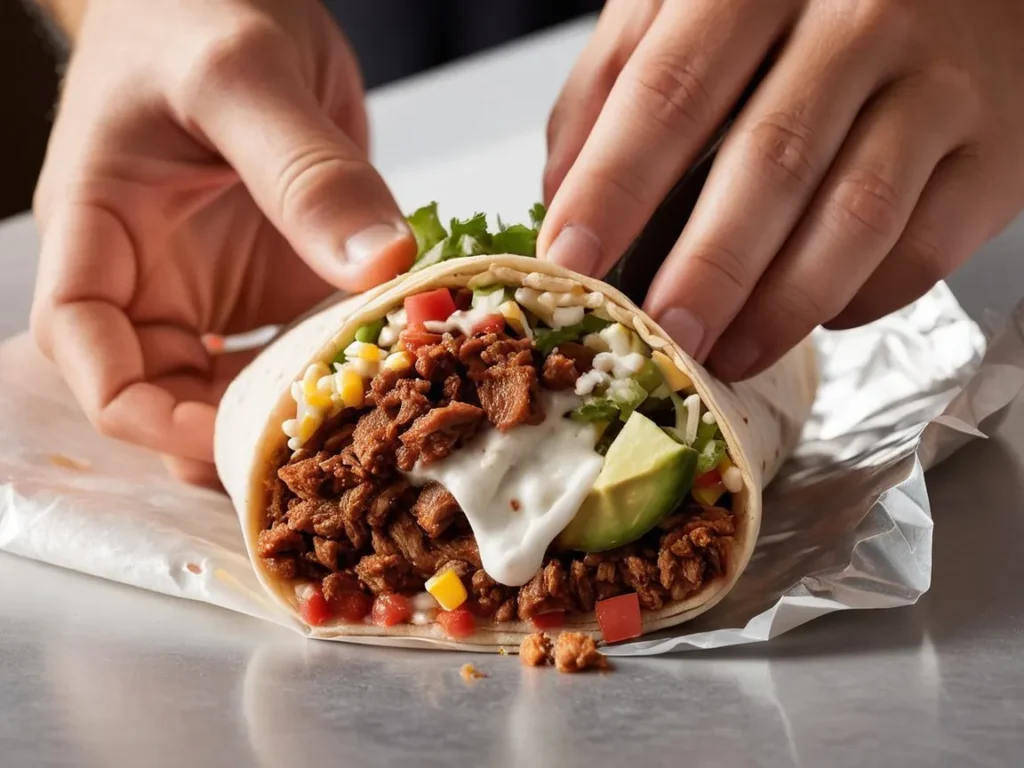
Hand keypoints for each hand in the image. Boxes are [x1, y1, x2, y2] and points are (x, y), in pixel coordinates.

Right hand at [30, 0, 415, 485]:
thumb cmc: (196, 9)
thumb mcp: (241, 76)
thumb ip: (303, 172)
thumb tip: (380, 265)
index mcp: (100, 235)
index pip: (89, 353)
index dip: (143, 414)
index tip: (224, 436)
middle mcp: (155, 275)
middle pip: (168, 391)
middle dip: (228, 435)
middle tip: (315, 459)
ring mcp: (219, 283)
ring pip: (238, 382)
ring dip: (291, 412)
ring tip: (360, 431)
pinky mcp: (279, 277)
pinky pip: (301, 344)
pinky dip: (338, 368)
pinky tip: (386, 375)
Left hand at [540, 0, 1023, 378]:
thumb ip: (621, 74)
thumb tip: (564, 189)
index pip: (671, 90)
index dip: (614, 185)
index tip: (570, 259)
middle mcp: (861, 17)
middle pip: (770, 160)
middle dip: (705, 267)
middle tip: (657, 335)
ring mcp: (940, 83)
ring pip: (855, 215)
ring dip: (781, 305)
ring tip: (724, 353)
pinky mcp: (997, 151)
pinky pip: (926, 247)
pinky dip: (859, 298)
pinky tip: (811, 317)